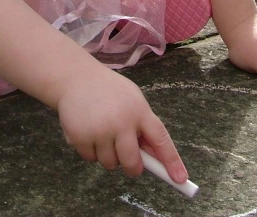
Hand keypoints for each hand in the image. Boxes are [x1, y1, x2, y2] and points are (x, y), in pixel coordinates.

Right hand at [57, 65, 187, 182]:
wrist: (75, 77)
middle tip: (129, 162)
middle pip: (132, 162)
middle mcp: (121, 121)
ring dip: (108, 156)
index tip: (180, 179)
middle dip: (133, 167)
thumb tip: (154, 157)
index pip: (160, 139)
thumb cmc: (109, 90)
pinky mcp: (80, 136)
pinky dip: (90, 150)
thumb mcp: (133, 100)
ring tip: (102, 132)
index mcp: (139, 110)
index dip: (171, 161)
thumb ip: (143, 126)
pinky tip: (87, 130)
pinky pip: (90, 159)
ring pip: (110, 164)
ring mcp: (100, 130)